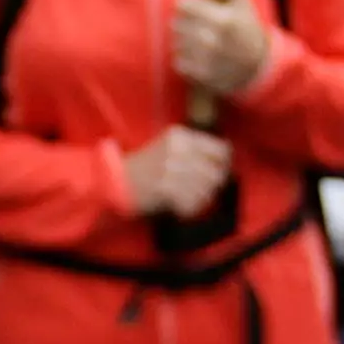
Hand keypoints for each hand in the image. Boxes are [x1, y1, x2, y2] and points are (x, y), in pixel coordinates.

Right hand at [117, 124, 232, 220]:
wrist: (116, 178)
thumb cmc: (147, 165)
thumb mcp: (171, 147)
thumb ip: (196, 151)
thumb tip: (226, 164)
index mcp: (180, 135)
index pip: (220, 149)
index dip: (225, 164)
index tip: (220, 172)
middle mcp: (178, 149)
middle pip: (216, 172)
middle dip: (213, 185)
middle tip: (203, 190)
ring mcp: (171, 169)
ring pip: (206, 190)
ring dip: (201, 199)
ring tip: (188, 198)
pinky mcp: (165, 188)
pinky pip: (192, 203)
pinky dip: (189, 208)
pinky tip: (179, 205)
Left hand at [167, 0, 271, 99]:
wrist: (259, 67)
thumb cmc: (248, 29)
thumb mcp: (243, 2)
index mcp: (222, 19)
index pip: (182, 5)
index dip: (188, 5)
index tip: (198, 8)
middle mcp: (212, 40)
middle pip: (176, 24)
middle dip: (187, 23)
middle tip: (201, 26)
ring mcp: (206, 60)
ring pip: (176, 42)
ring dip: (185, 41)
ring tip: (202, 41)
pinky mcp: (201, 75)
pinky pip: (178, 61)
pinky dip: (185, 59)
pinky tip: (200, 56)